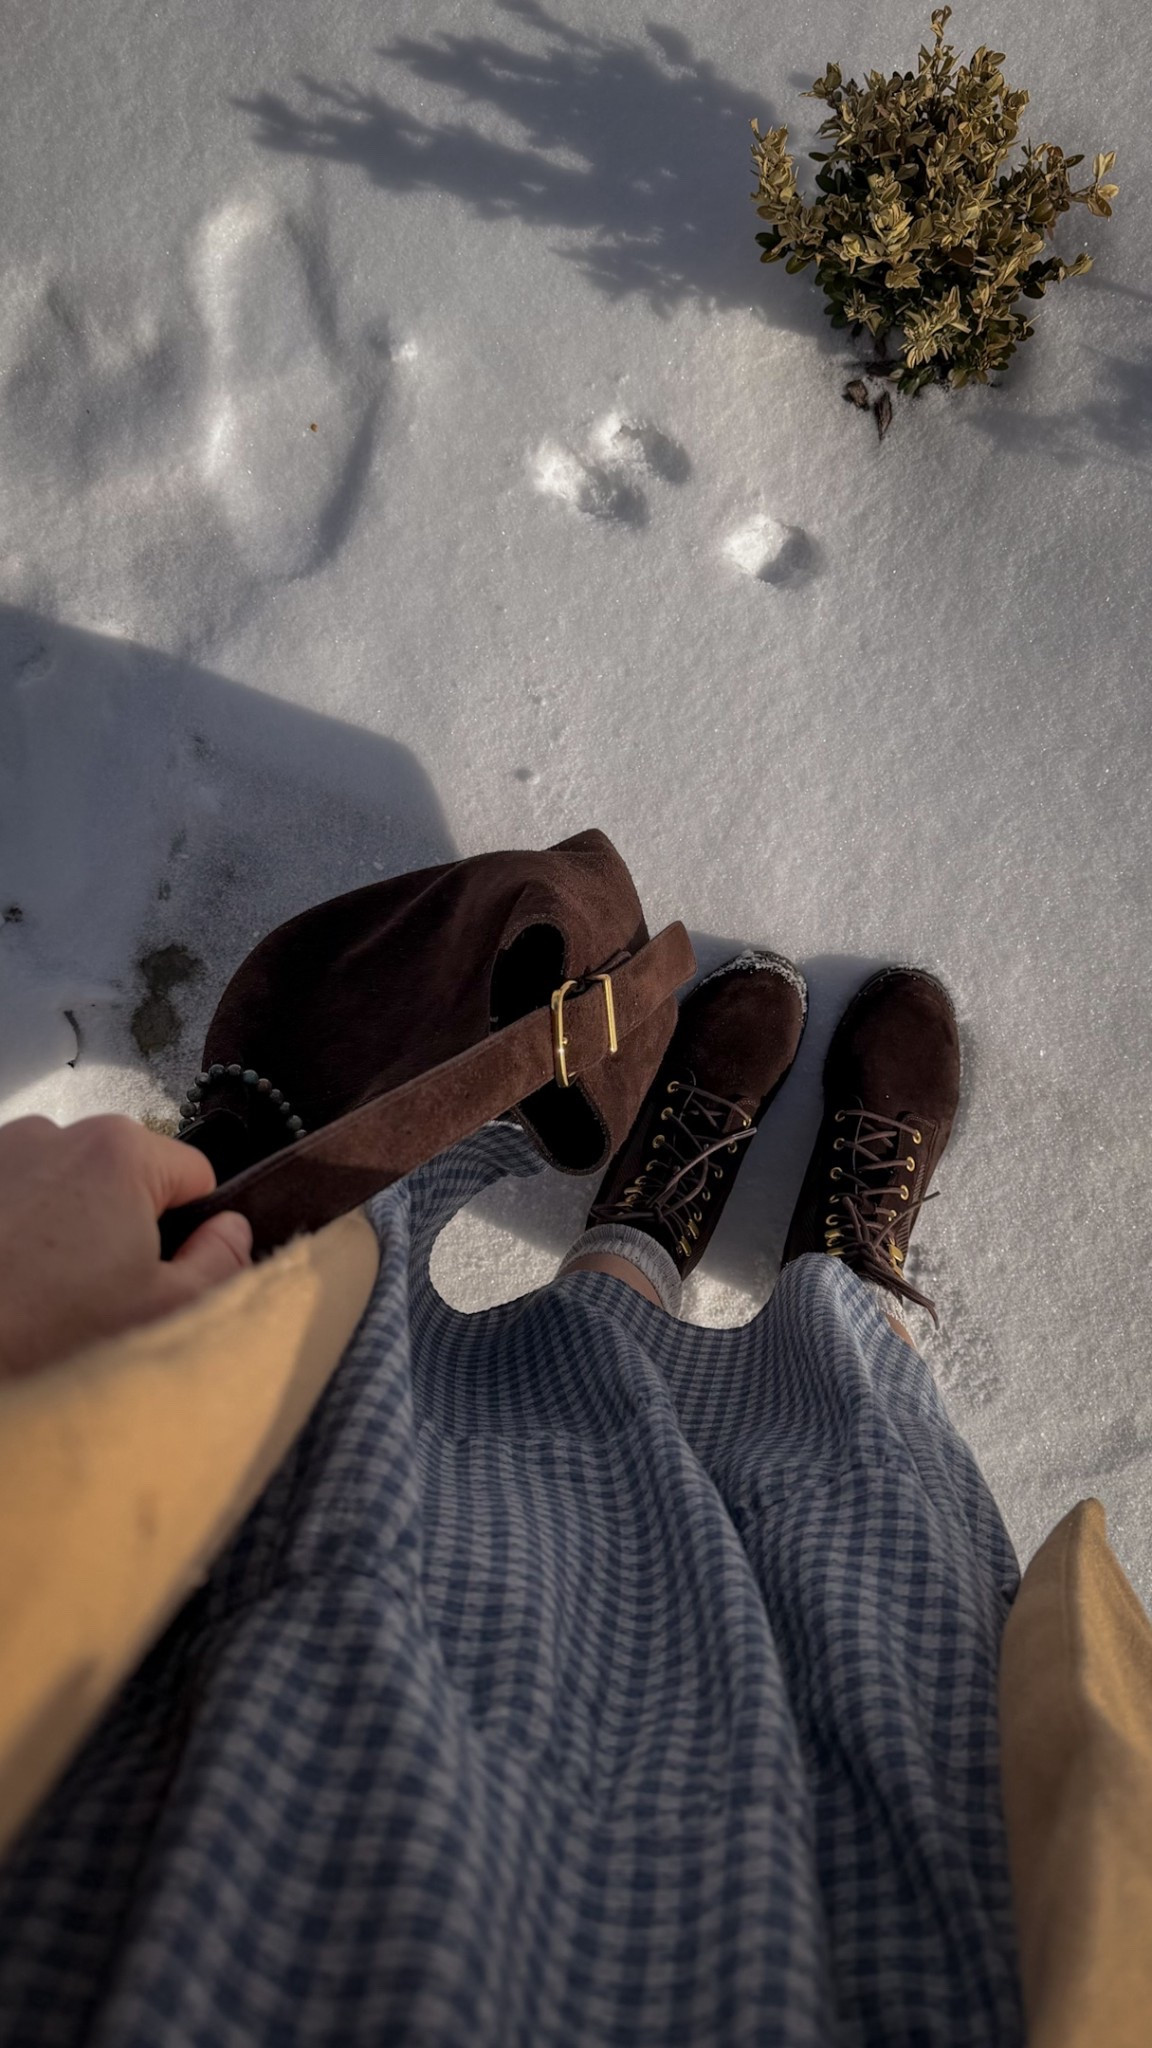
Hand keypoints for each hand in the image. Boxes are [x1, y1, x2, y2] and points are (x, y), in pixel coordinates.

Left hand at [0, 1115, 251, 1380]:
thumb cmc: (48, 1337)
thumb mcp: (165, 1315)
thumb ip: (222, 1262)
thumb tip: (230, 1229)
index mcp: (118, 1151)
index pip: (193, 1174)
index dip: (191, 1229)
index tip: (158, 1275)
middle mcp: (51, 1131)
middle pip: (122, 1175)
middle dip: (120, 1225)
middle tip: (95, 1294)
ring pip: (62, 1187)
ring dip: (62, 1227)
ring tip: (39, 1292)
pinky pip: (11, 1197)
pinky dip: (14, 1230)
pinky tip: (7, 1281)